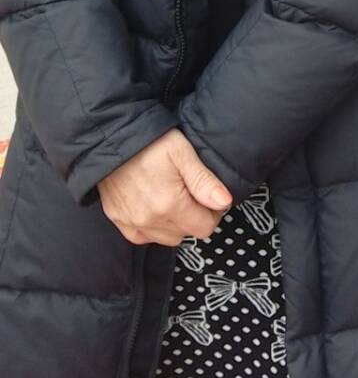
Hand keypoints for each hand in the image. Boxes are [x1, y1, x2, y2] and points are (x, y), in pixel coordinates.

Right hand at [98, 129, 232, 246]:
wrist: (112, 138)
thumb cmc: (150, 141)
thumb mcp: (183, 153)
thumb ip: (204, 181)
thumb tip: (225, 201)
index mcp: (170, 204)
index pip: (204, 228)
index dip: (213, 213)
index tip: (210, 197)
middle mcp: (149, 220)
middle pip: (186, 234)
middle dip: (194, 217)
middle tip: (191, 193)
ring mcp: (131, 223)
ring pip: (166, 238)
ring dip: (174, 224)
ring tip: (173, 197)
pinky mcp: (118, 220)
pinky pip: (143, 237)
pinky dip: (153, 227)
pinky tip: (155, 206)